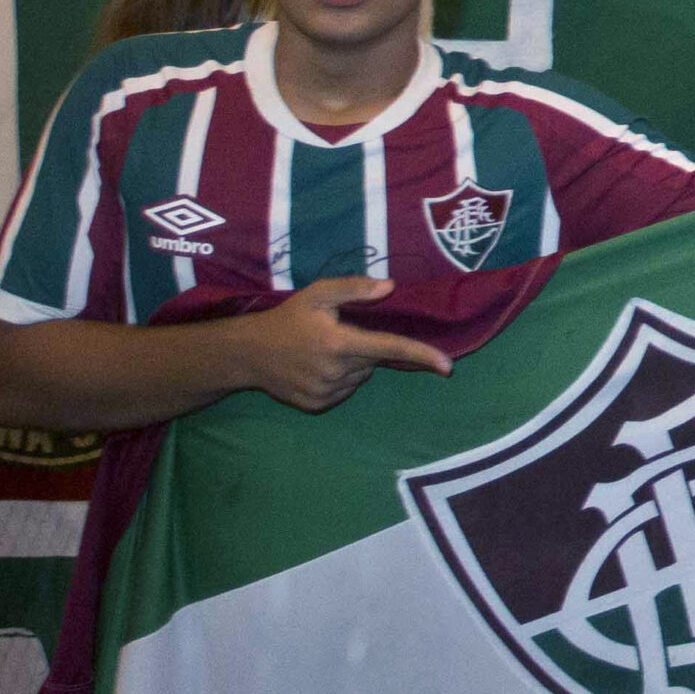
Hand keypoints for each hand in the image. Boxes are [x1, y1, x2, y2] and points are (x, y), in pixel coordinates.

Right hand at [235, 277, 452, 412]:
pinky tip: (315, 368)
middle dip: (363, 349)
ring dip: (350, 365)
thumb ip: (353, 288)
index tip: (448, 365)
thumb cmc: (286, 319)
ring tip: (321, 351)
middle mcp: (336, 372)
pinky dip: (337, 380)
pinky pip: (343, 392)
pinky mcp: (317, 406)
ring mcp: (326, 392)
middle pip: (373, 362)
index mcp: (340, 343)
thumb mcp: (316, 294)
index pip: (390, 348)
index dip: (422, 355)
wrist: (247, 353)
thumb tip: (389, 287)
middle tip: (336, 335)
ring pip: (359, 378)